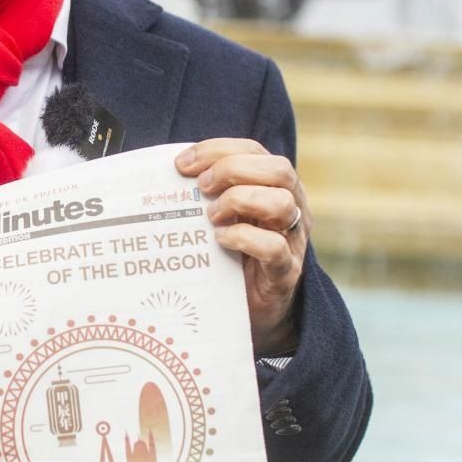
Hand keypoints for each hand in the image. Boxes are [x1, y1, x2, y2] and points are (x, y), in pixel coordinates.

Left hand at [175, 139, 309, 354]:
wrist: (252, 311)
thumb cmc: (232, 256)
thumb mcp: (220, 217)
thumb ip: (206, 194)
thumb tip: (169, 175)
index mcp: (274, 187)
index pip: (255, 151)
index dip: (218, 149)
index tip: (182, 163)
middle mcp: (291, 208)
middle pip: (279, 169)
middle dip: (233, 168)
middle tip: (201, 186)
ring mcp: (292, 240)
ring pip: (282, 203)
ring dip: (240, 201)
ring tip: (211, 216)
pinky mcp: (285, 272)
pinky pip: (274, 247)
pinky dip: (244, 238)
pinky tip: (220, 240)